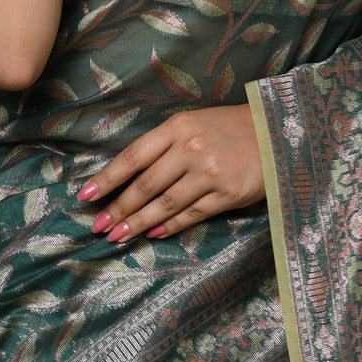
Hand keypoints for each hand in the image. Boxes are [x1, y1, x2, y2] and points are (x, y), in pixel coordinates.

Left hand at [76, 105, 266, 243]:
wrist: (276, 132)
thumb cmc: (229, 128)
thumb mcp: (193, 124)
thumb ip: (164, 146)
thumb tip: (129, 176)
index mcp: (177, 127)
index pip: (133, 156)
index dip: (107, 178)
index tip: (85, 196)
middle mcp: (189, 149)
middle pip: (144, 185)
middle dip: (118, 209)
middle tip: (97, 226)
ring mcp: (207, 173)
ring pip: (164, 204)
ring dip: (137, 223)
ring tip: (117, 236)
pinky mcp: (225, 194)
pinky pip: (190, 214)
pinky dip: (169, 226)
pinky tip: (152, 234)